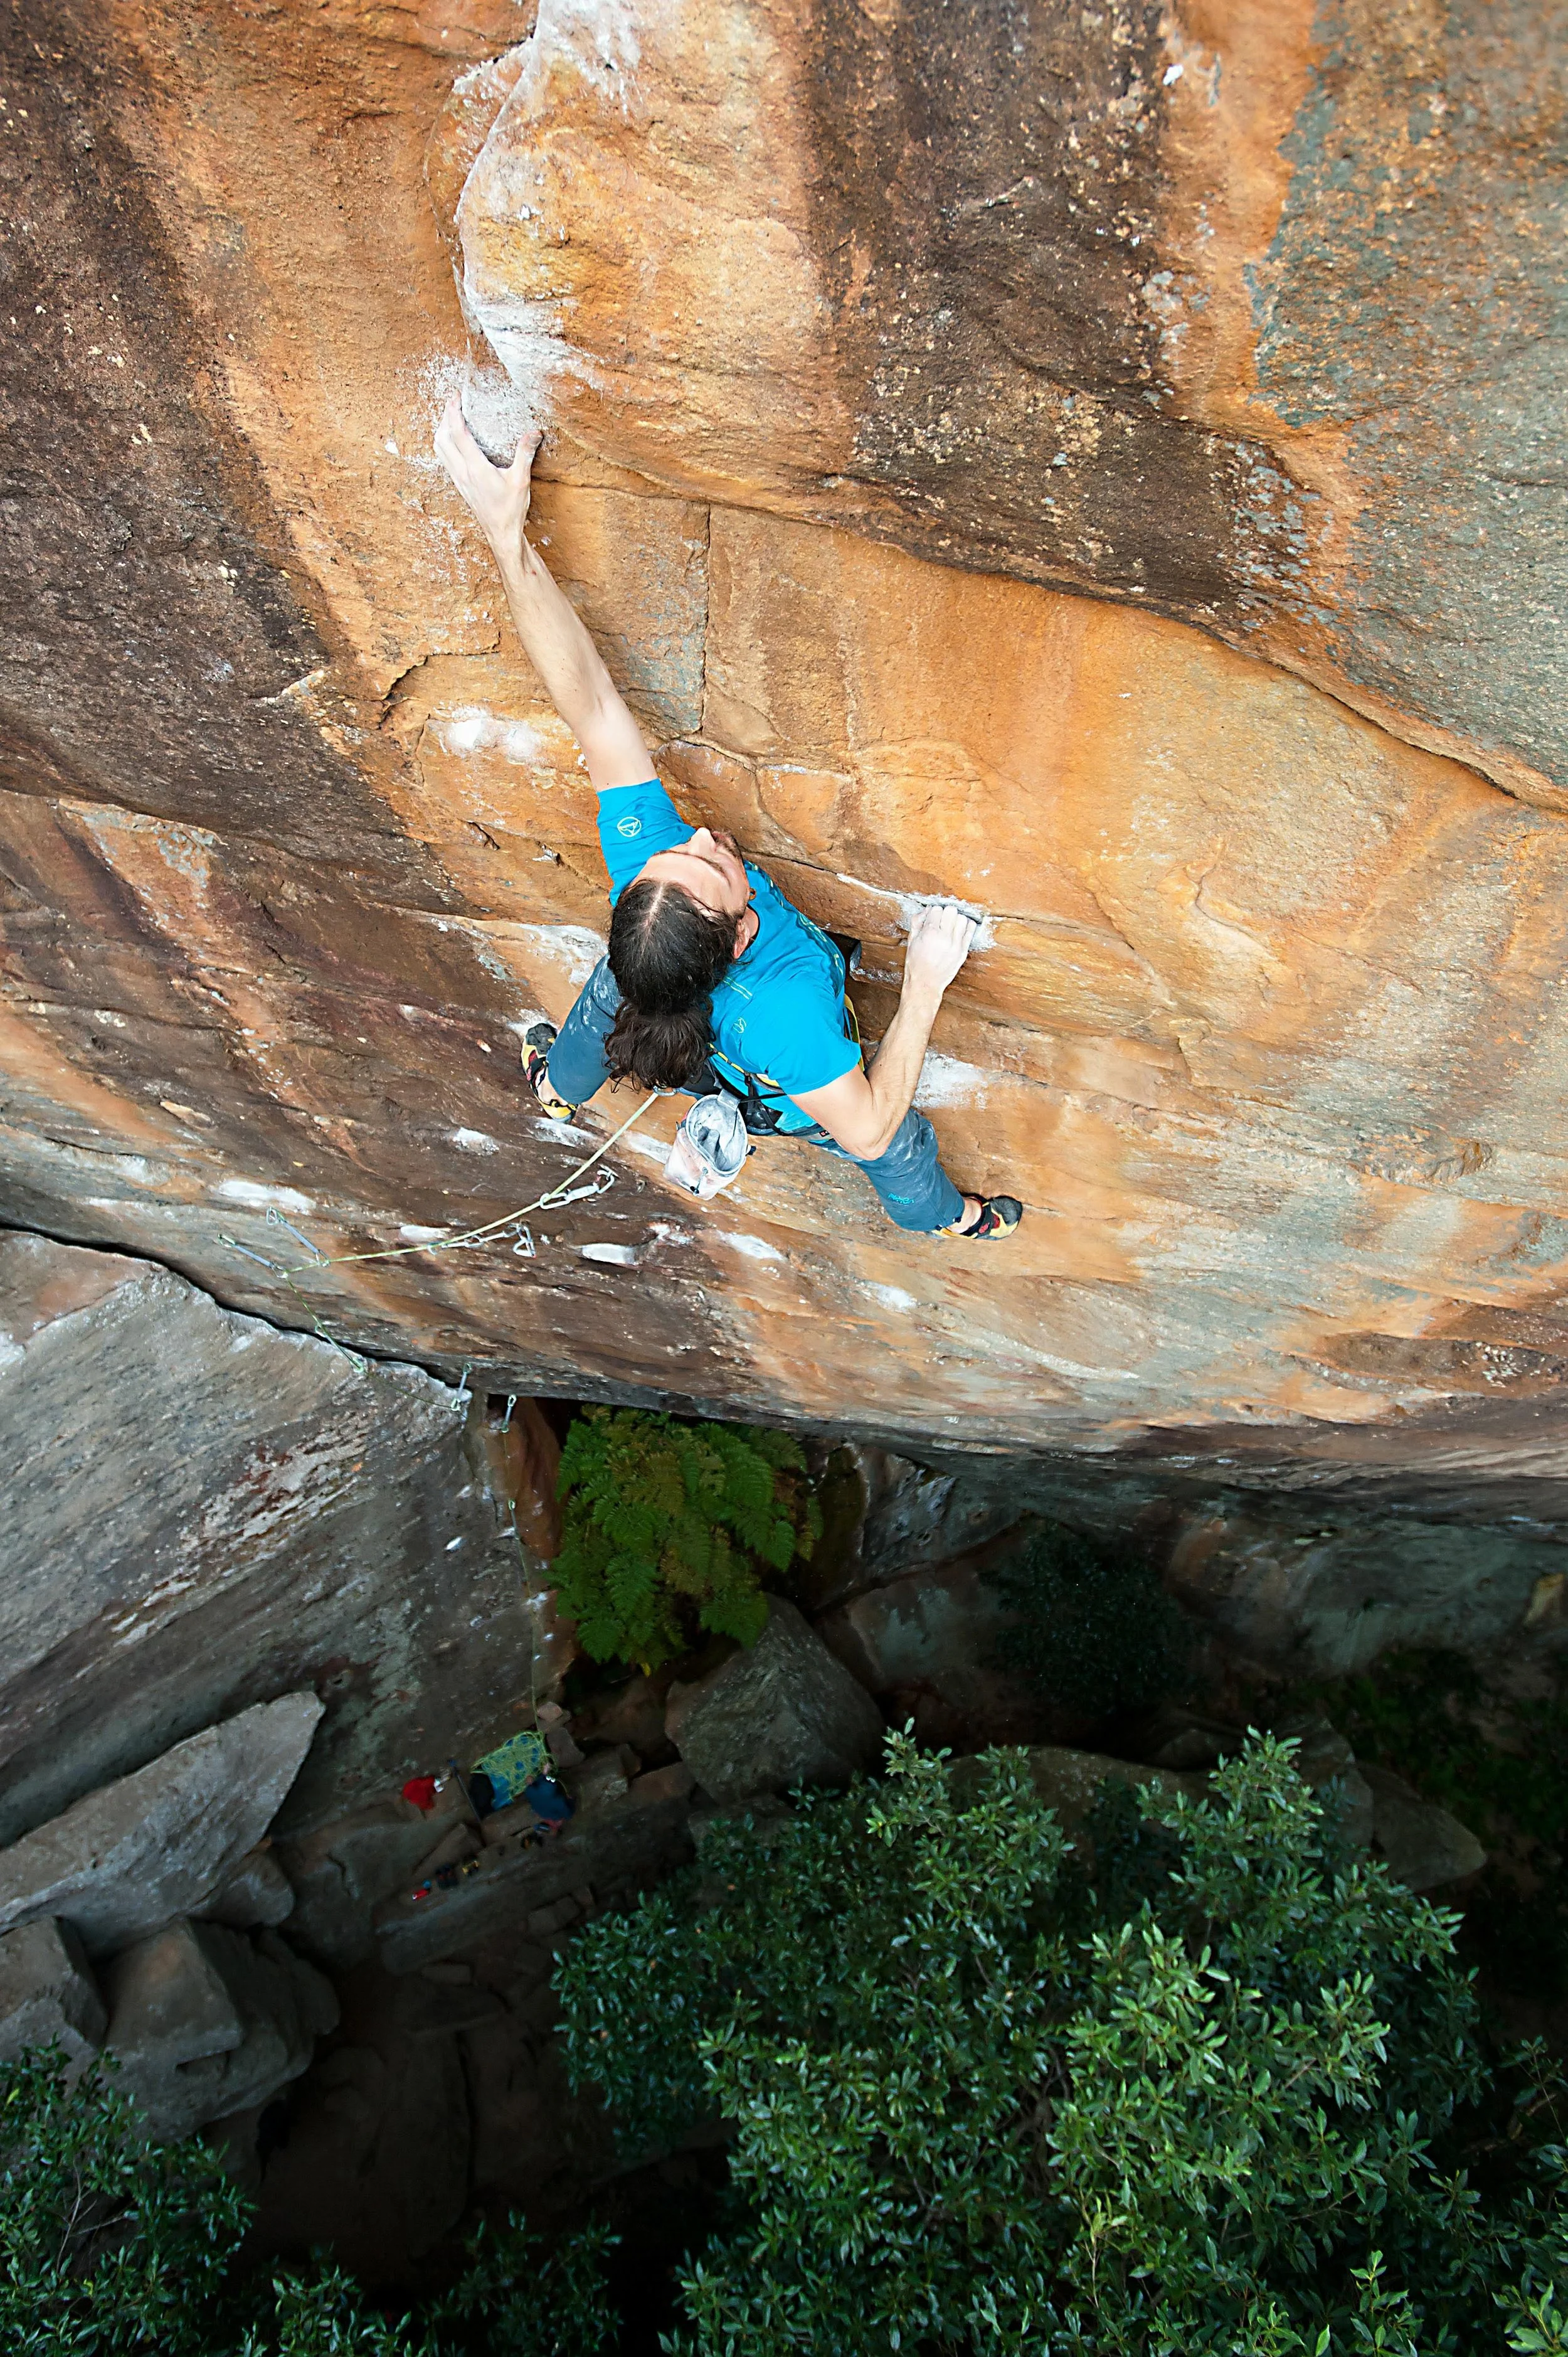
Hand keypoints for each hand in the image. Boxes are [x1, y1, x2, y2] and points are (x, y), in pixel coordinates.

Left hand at [434, 393, 540, 557]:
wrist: (501, 534)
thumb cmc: (510, 510)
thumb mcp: (521, 480)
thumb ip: (525, 453)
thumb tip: (534, 432)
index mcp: (475, 468)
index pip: (458, 432)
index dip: (454, 411)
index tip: (457, 396)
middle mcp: (462, 472)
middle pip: (442, 437)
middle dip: (445, 416)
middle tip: (454, 402)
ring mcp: (458, 479)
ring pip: (439, 448)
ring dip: (442, 429)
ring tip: (451, 417)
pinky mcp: (459, 484)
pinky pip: (444, 458)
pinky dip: (444, 443)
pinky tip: (453, 440)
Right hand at [902, 902, 978, 998]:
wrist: (925, 983)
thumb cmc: (916, 963)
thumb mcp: (911, 941)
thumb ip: (918, 922)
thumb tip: (927, 909)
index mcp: (929, 933)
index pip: (936, 909)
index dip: (933, 912)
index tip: (932, 918)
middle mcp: (944, 938)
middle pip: (951, 910)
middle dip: (945, 913)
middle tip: (942, 921)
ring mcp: (955, 945)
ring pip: (962, 918)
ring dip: (956, 919)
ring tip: (951, 926)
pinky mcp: (963, 951)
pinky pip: (971, 930)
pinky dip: (967, 926)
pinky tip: (960, 929)